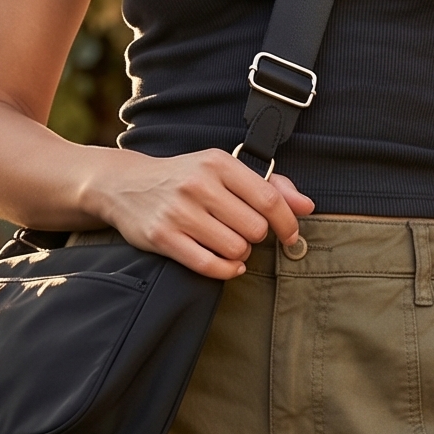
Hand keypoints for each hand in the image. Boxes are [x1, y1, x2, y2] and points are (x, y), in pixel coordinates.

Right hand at [98, 147, 313, 278]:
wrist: (125, 184)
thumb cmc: (184, 178)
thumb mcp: (223, 170)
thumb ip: (269, 185)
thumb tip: (308, 206)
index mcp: (218, 163)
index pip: (269, 198)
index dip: (287, 223)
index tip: (290, 235)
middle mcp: (198, 185)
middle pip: (255, 230)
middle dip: (256, 238)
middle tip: (243, 233)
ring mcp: (179, 212)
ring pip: (235, 250)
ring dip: (240, 255)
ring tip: (229, 244)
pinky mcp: (163, 238)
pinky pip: (210, 265)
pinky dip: (226, 270)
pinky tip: (227, 263)